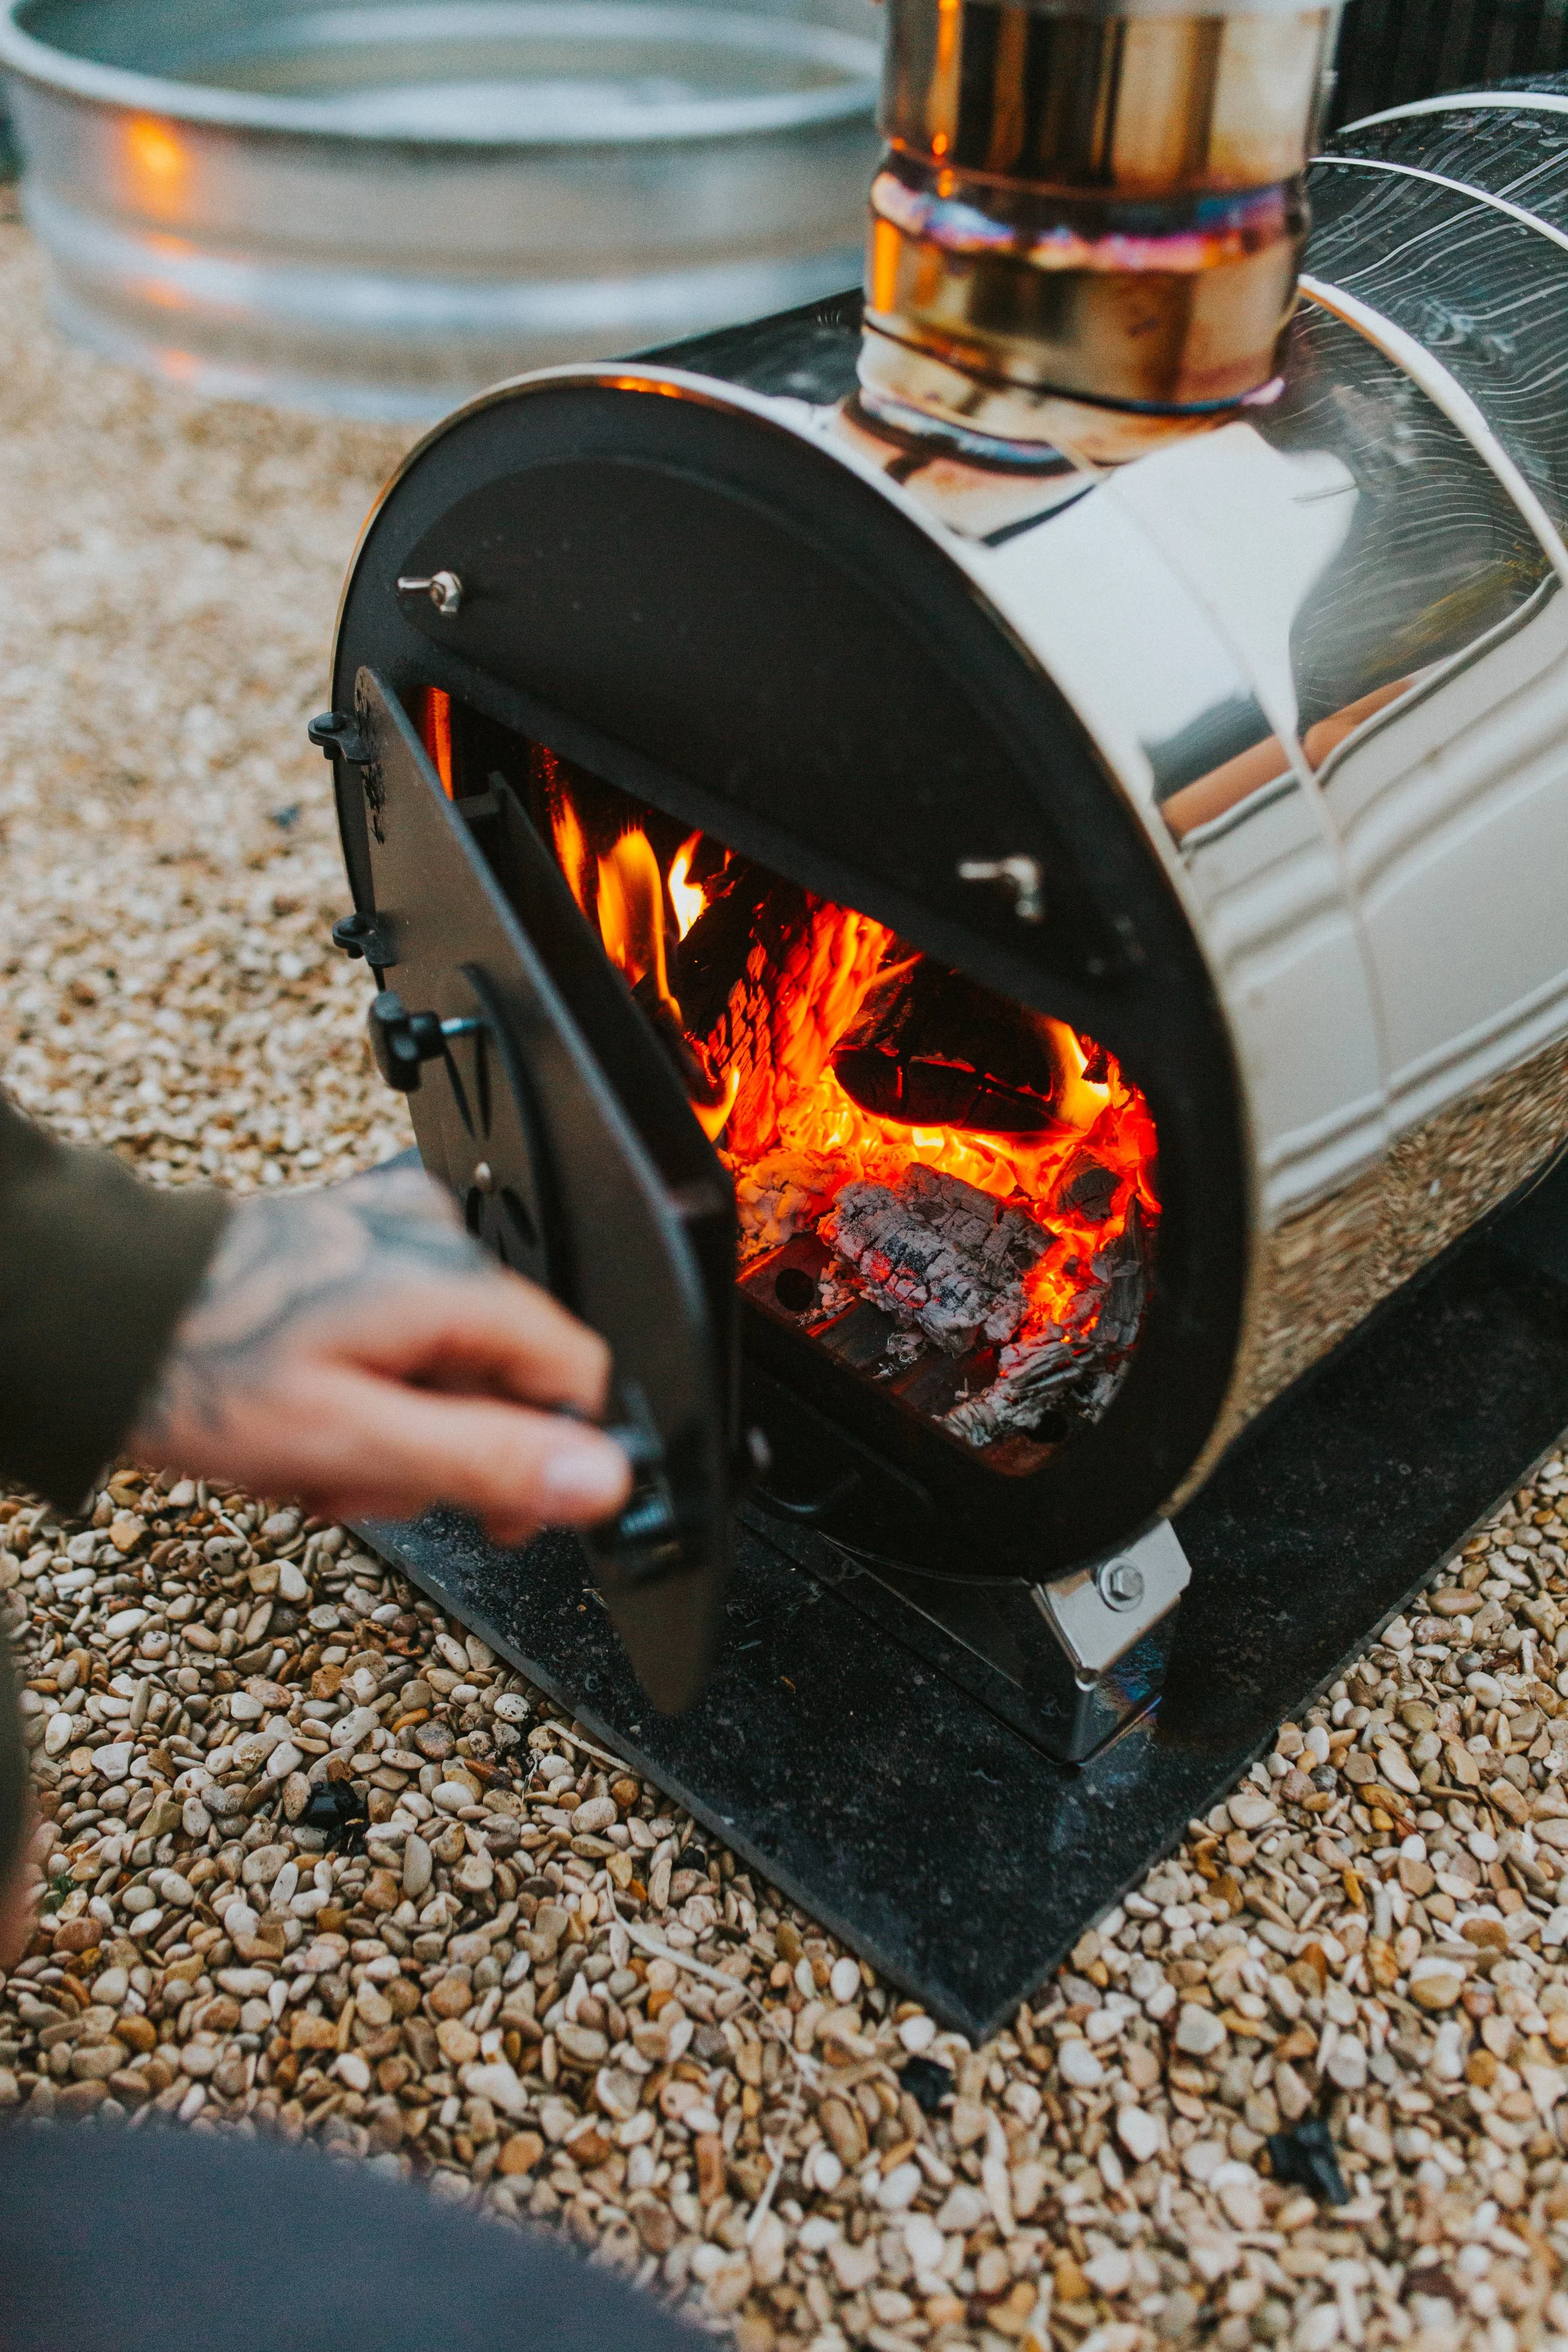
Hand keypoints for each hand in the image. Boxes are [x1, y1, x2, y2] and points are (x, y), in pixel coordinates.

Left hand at [128, 1164, 631, 1544]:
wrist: (97, 1311)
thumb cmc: (200, 1369)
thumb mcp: (352, 1441)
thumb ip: (486, 1461)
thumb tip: (603, 1478)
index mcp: (454, 1282)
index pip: (575, 1376)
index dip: (549, 1459)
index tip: (499, 1514)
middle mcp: (435, 1241)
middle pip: (503, 1377)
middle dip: (437, 1453)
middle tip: (356, 1484)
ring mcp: (390, 1236)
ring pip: (444, 1365)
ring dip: (389, 1430)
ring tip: (308, 1455)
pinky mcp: (352, 1247)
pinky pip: (397, 1334)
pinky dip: (361, 1387)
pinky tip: (301, 1411)